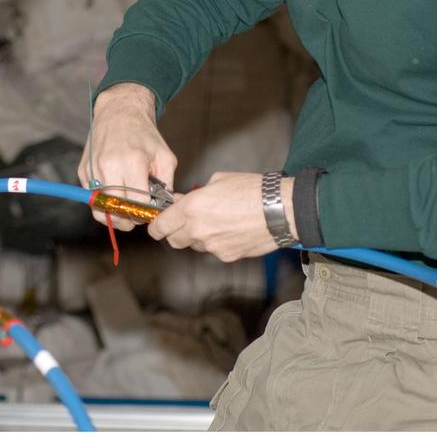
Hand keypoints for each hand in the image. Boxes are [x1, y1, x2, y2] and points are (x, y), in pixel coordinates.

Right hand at [78, 83, 176, 231]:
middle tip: (137, 215)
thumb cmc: (144, 134)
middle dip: (128, 218)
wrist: (119, 112)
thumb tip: (161, 209)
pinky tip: (115, 193)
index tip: (149, 212)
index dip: (144, 213)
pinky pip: (92, 197)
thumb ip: (166, 185)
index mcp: (132, 161)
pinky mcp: (83, 171)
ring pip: (100, 207)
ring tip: (125, 209)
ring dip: (114, 213)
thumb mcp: (165, 157)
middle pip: (116, 209)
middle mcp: (109, 166)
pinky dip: (103, 201)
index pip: (136, 203)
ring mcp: (93, 169)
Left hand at [147, 172, 296, 261]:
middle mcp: (198, 229)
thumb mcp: (218, 180)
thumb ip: (195, 195)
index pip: (160, 226)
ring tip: (216, 223)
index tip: (158, 223)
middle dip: (174, 232)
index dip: (156, 225)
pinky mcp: (227, 256)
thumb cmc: (252, 190)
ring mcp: (212, 246)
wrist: (280, 209)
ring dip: (197, 237)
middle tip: (184, 222)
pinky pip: (214, 251)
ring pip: (194, 246)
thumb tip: (183, 201)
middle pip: (173, 240)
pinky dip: (217, 243)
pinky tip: (231, 231)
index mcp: (192, 208)